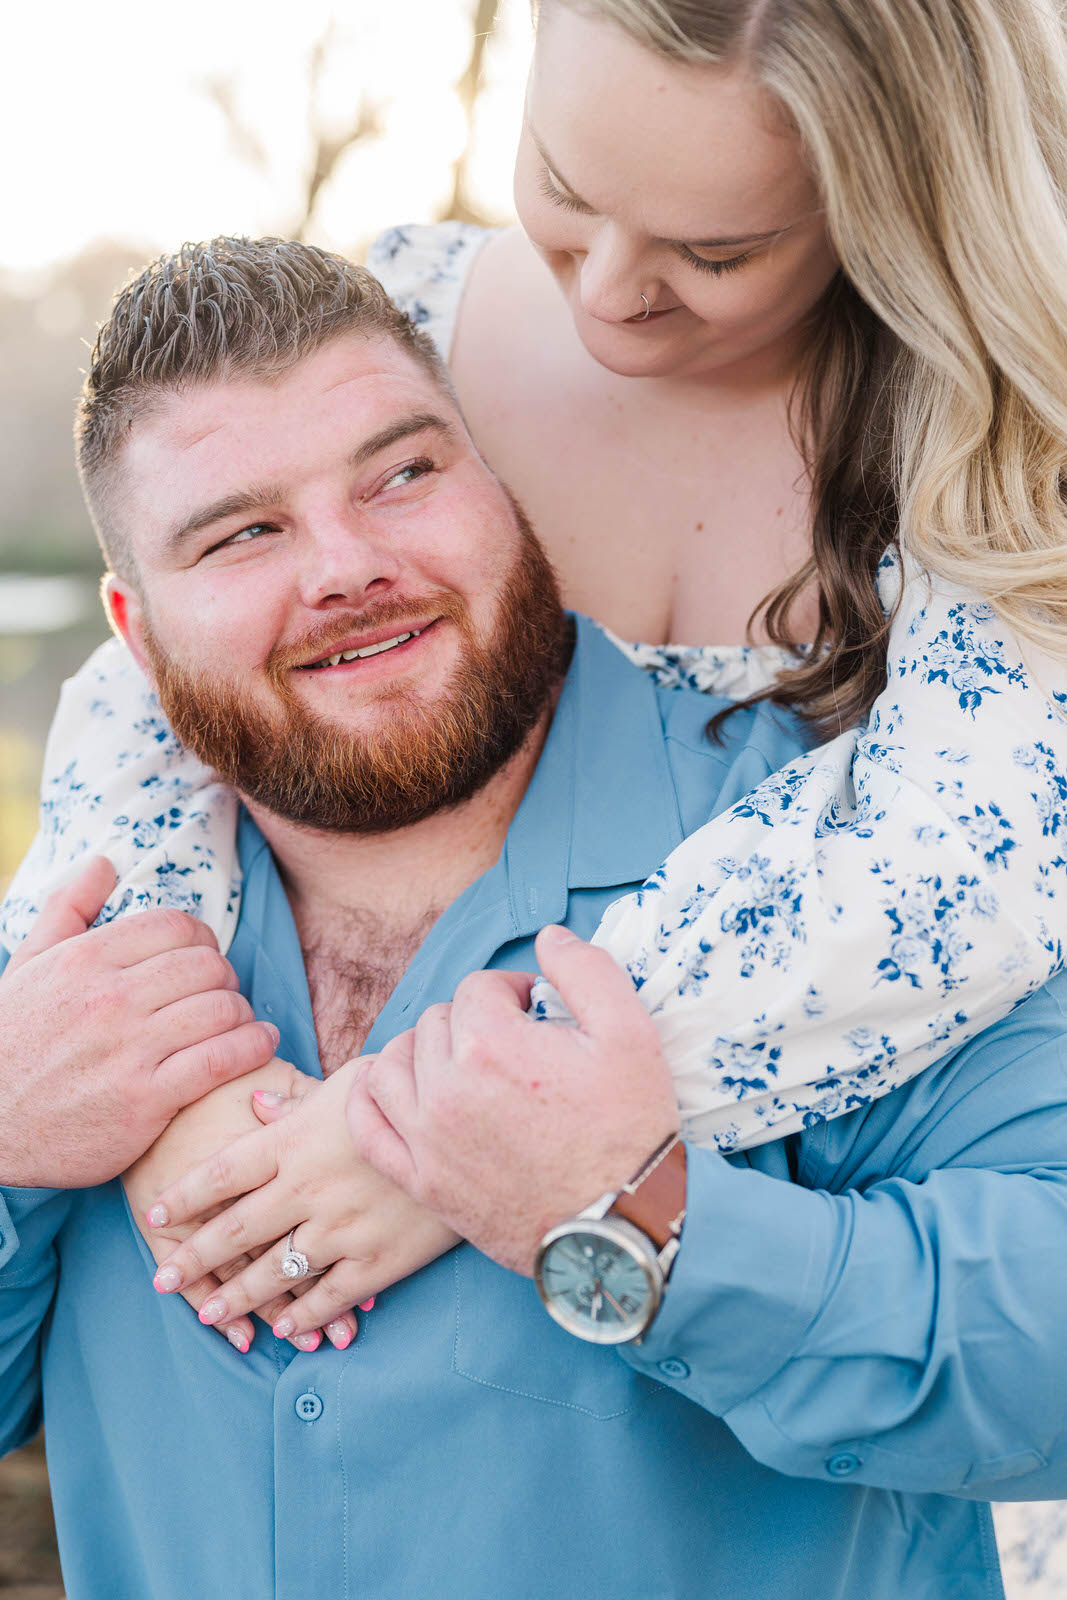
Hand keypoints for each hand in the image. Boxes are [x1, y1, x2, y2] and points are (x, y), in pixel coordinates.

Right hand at [0, 857, 279, 1187]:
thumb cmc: (12, 1044)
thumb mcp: (27, 966)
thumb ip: (67, 909)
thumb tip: (104, 862)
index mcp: (85, 960)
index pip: (176, 926)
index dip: (201, 938)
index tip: (202, 956)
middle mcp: (110, 999)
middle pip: (207, 965)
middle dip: (224, 976)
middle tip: (219, 993)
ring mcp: (130, 1051)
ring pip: (222, 1008)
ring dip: (242, 1013)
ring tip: (238, 1021)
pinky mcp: (147, 1100)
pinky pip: (222, 1059)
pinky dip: (253, 1046)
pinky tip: (260, 1042)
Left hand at [144, 1058, 459, 1340]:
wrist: (476, 1132)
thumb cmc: (411, 1097)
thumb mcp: (354, 1082)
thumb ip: (303, 1099)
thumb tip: (259, 1102)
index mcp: (297, 1140)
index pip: (223, 1171)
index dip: (185, 1195)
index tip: (155, 1214)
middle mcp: (309, 1186)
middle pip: (236, 1229)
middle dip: (193, 1258)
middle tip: (162, 1280)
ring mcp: (343, 1227)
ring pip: (275, 1272)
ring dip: (236, 1297)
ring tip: (208, 1316)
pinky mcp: (379, 1260)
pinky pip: (328, 1296)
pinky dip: (301, 1316)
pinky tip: (282, 1328)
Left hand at [346, 924, 678, 1274]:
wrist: (622, 1227)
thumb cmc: (630, 1130)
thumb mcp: (631, 1032)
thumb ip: (586, 970)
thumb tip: (548, 937)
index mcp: (492, 1045)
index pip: (478, 988)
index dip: (512, 993)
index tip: (539, 1013)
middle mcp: (446, 1089)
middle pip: (437, 1021)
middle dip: (473, 1020)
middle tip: (514, 1043)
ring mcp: (428, 1139)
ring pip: (394, 1063)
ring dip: (423, 1050)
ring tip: (461, 1061)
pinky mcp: (422, 1182)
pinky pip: (368, 1127)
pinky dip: (370, 1099)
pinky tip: (392, 1088)